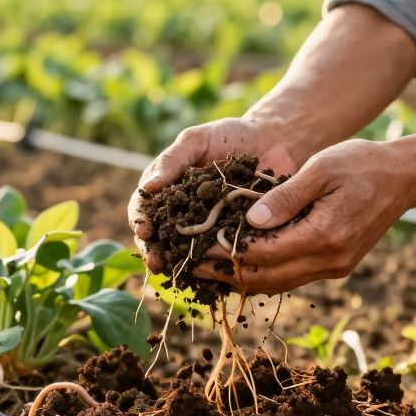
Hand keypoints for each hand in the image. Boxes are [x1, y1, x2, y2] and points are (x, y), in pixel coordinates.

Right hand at [129, 117, 303, 272]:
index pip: (144, 208)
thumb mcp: (198, 139)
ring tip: (179, 274)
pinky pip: (219, 258)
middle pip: (159, 238)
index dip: (140, 221)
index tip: (144, 231)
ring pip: (186, 253)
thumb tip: (148, 187)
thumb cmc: (231, 136)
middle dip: (154, 251)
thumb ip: (173, 159)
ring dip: (180, 266)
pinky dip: (213, 270)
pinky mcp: (231, 238)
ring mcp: (207, 229)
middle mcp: (183, 213)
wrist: (274, 142)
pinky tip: (213, 280)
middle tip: (156, 262)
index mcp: (168, 190)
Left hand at [197, 138, 415, 293]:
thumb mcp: (321, 168)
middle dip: (227, 273)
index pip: (263, 253)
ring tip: (208, 270)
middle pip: (267, 278)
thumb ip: (285, 196)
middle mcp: (331, 260)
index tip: (197, 245)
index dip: (226, 252)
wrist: (404, 177)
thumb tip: (249, 220)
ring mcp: (336, 267)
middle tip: (191, 265)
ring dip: (242, 279)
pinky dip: (265, 274)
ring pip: (278, 284)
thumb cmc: (361, 163)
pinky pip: (292, 276)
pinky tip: (241, 264)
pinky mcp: (337, 266)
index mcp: (325, 235)